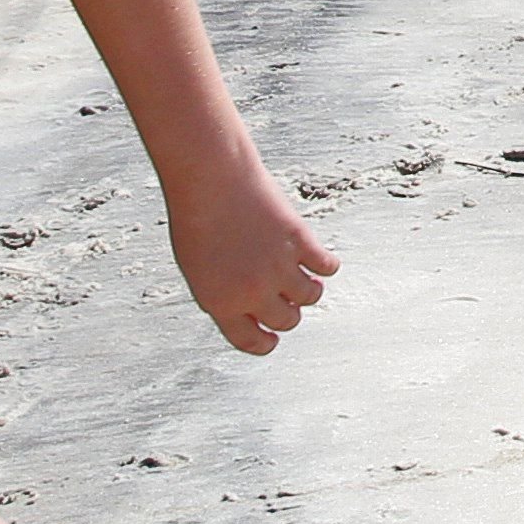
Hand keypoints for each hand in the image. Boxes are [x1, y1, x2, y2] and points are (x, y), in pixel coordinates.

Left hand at [168, 153, 340, 356]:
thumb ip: (225, 295)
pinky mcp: (300, 241)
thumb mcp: (198, 270)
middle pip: (287, 320)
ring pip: (311, 296)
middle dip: (287, 312)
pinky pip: (327, 266)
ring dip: (309, 289)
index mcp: (222, 304)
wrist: (211, 180)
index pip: (252, 342)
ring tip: (303, 277)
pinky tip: (319, 260)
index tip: (273, 339)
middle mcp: (253, 292)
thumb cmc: (197, 219)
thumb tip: (252, 309)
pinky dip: (326, 266)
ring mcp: (279, 267)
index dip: (266, 343)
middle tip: (285, 298)